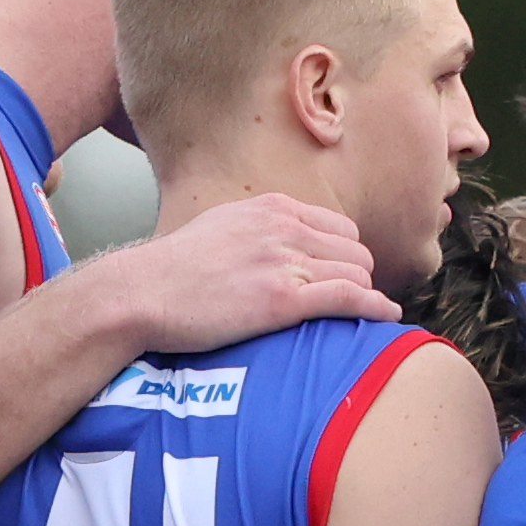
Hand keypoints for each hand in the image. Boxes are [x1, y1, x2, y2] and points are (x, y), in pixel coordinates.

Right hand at [104, 194, 380, 358]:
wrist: (140, 294)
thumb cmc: (171, 272)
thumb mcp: (219, 228)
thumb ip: (255, 231)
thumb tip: (275, 247)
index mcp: (270, 209)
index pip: (337, 229)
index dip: (345, 258)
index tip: (345, 279)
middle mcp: (283, 228)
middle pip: (355, 251)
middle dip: (359, 277)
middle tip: (355, 303)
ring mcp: (283, 262)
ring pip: (356, 273)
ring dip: (365, 295)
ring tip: (369, 315)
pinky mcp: (282, 299)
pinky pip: (349, 297)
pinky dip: (374, 307)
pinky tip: (386, 316)